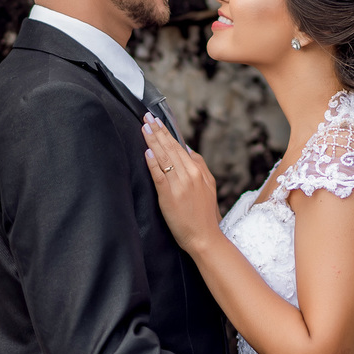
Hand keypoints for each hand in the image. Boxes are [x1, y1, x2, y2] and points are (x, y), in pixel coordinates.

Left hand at [142, 113, 220, 252]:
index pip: (179, 146)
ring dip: (153, 141)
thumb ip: (199, 165)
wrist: (204, 236)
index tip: (157, 120)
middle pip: (170, 148)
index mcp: (198, 170)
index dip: (166, 132)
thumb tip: (187, 149)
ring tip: (144, 127)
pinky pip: (159, 175)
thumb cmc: (205, 213)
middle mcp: (189, 174)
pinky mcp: (168, 196)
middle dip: (157, 131)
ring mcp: (179, 184)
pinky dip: (152, 162)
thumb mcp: (209, 185)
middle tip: (147, 117)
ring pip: (164, 157)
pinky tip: (147, 152)